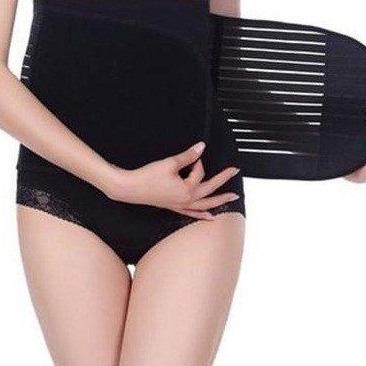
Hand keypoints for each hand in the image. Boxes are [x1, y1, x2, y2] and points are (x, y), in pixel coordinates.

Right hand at [105, 142, 240, 219]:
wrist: (130, 188)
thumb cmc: (147, 177)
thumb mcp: (169, 164)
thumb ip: (187, 156)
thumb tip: (201, 148)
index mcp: (187, 190)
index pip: (198, 173)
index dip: (195, 161)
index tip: (191, 155)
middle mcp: (186, 200)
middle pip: (210, 190)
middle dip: (223, 180)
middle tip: (235, 171)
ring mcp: (180, 205)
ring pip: (205, 204)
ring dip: (219, 201)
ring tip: (232, 198)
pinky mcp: (173, 206)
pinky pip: (192, 213)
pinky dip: (202, 215)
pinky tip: (210, 218)